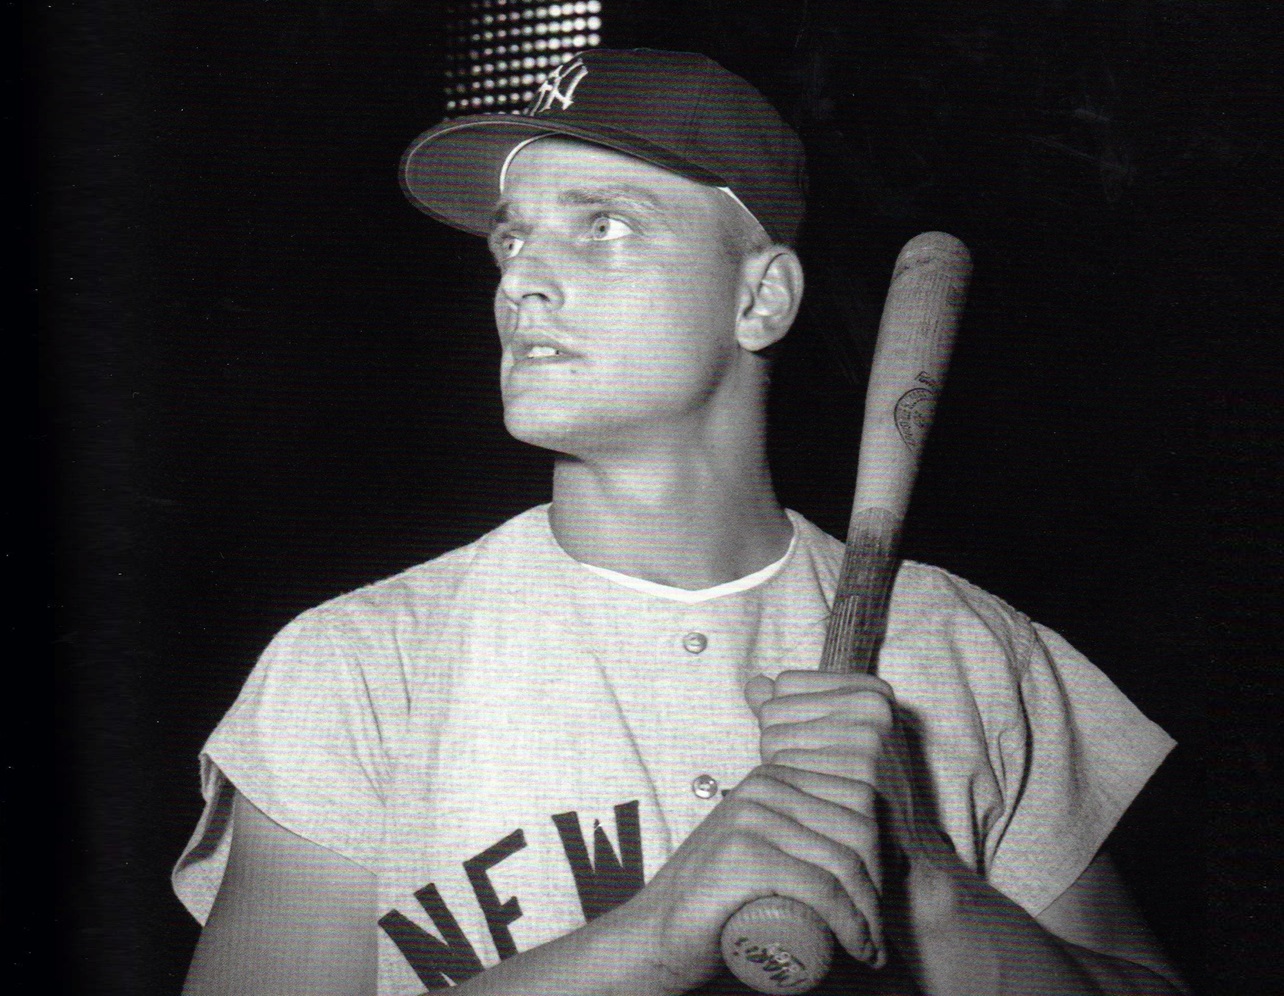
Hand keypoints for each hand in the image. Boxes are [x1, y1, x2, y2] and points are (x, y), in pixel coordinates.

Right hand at [601, 672, 893, 995]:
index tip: (879, 902)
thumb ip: (796, 828)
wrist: (657, 934)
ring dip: (871, 915)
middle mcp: (763, 785)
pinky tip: (860, 947)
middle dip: (881, 887)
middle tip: (876, 934)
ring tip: (870, 948)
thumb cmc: (719, 901)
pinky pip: (821, 887)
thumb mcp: (765, 848)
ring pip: (843, 862)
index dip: (883, 854)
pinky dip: (851, 923)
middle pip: (858, 829)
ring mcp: (751, 816)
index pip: (859, 799)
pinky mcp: (743, 855)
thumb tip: (872, 839)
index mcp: (774, 776)